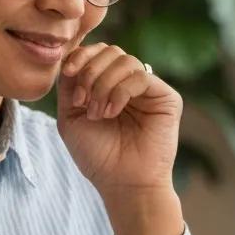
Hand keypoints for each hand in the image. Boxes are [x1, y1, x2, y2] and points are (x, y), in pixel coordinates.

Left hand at [57, 42, 182, 197]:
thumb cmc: (97, 156)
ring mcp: (148, 90)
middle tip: (83, 102)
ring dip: (103, 84)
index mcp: (107, 85)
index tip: (68, 74)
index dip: (80, 56)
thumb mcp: (70, 118)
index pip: (96, 52)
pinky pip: (141, 76)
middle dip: (90, 72)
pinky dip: (120, 91)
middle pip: (109, 50)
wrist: (122, 184)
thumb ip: (69, 86)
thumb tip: (69, 58)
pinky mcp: (166, 98)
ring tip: (98, 113)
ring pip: (125, 60)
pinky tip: (112, 112)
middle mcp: (129, 84)